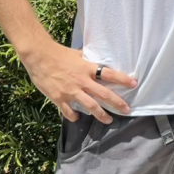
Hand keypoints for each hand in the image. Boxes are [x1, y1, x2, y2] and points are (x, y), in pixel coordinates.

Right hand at [21, 40, 136, 123]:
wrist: (39, 57)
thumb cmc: (58, 53)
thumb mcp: (77, 55)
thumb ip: (87, 61)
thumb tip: (96, 61)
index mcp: (87, 68)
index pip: (109, 74)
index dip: (122, 79)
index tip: (134, 84)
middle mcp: (82, 81)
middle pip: (104, 94)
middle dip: (117, 103)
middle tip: (127, 110)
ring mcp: (71, 91)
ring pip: (90, 106)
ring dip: (101, 115)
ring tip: (108, 120)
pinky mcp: (59, 98)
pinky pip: (69, 111)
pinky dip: (74, 116)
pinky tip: (77, 118)